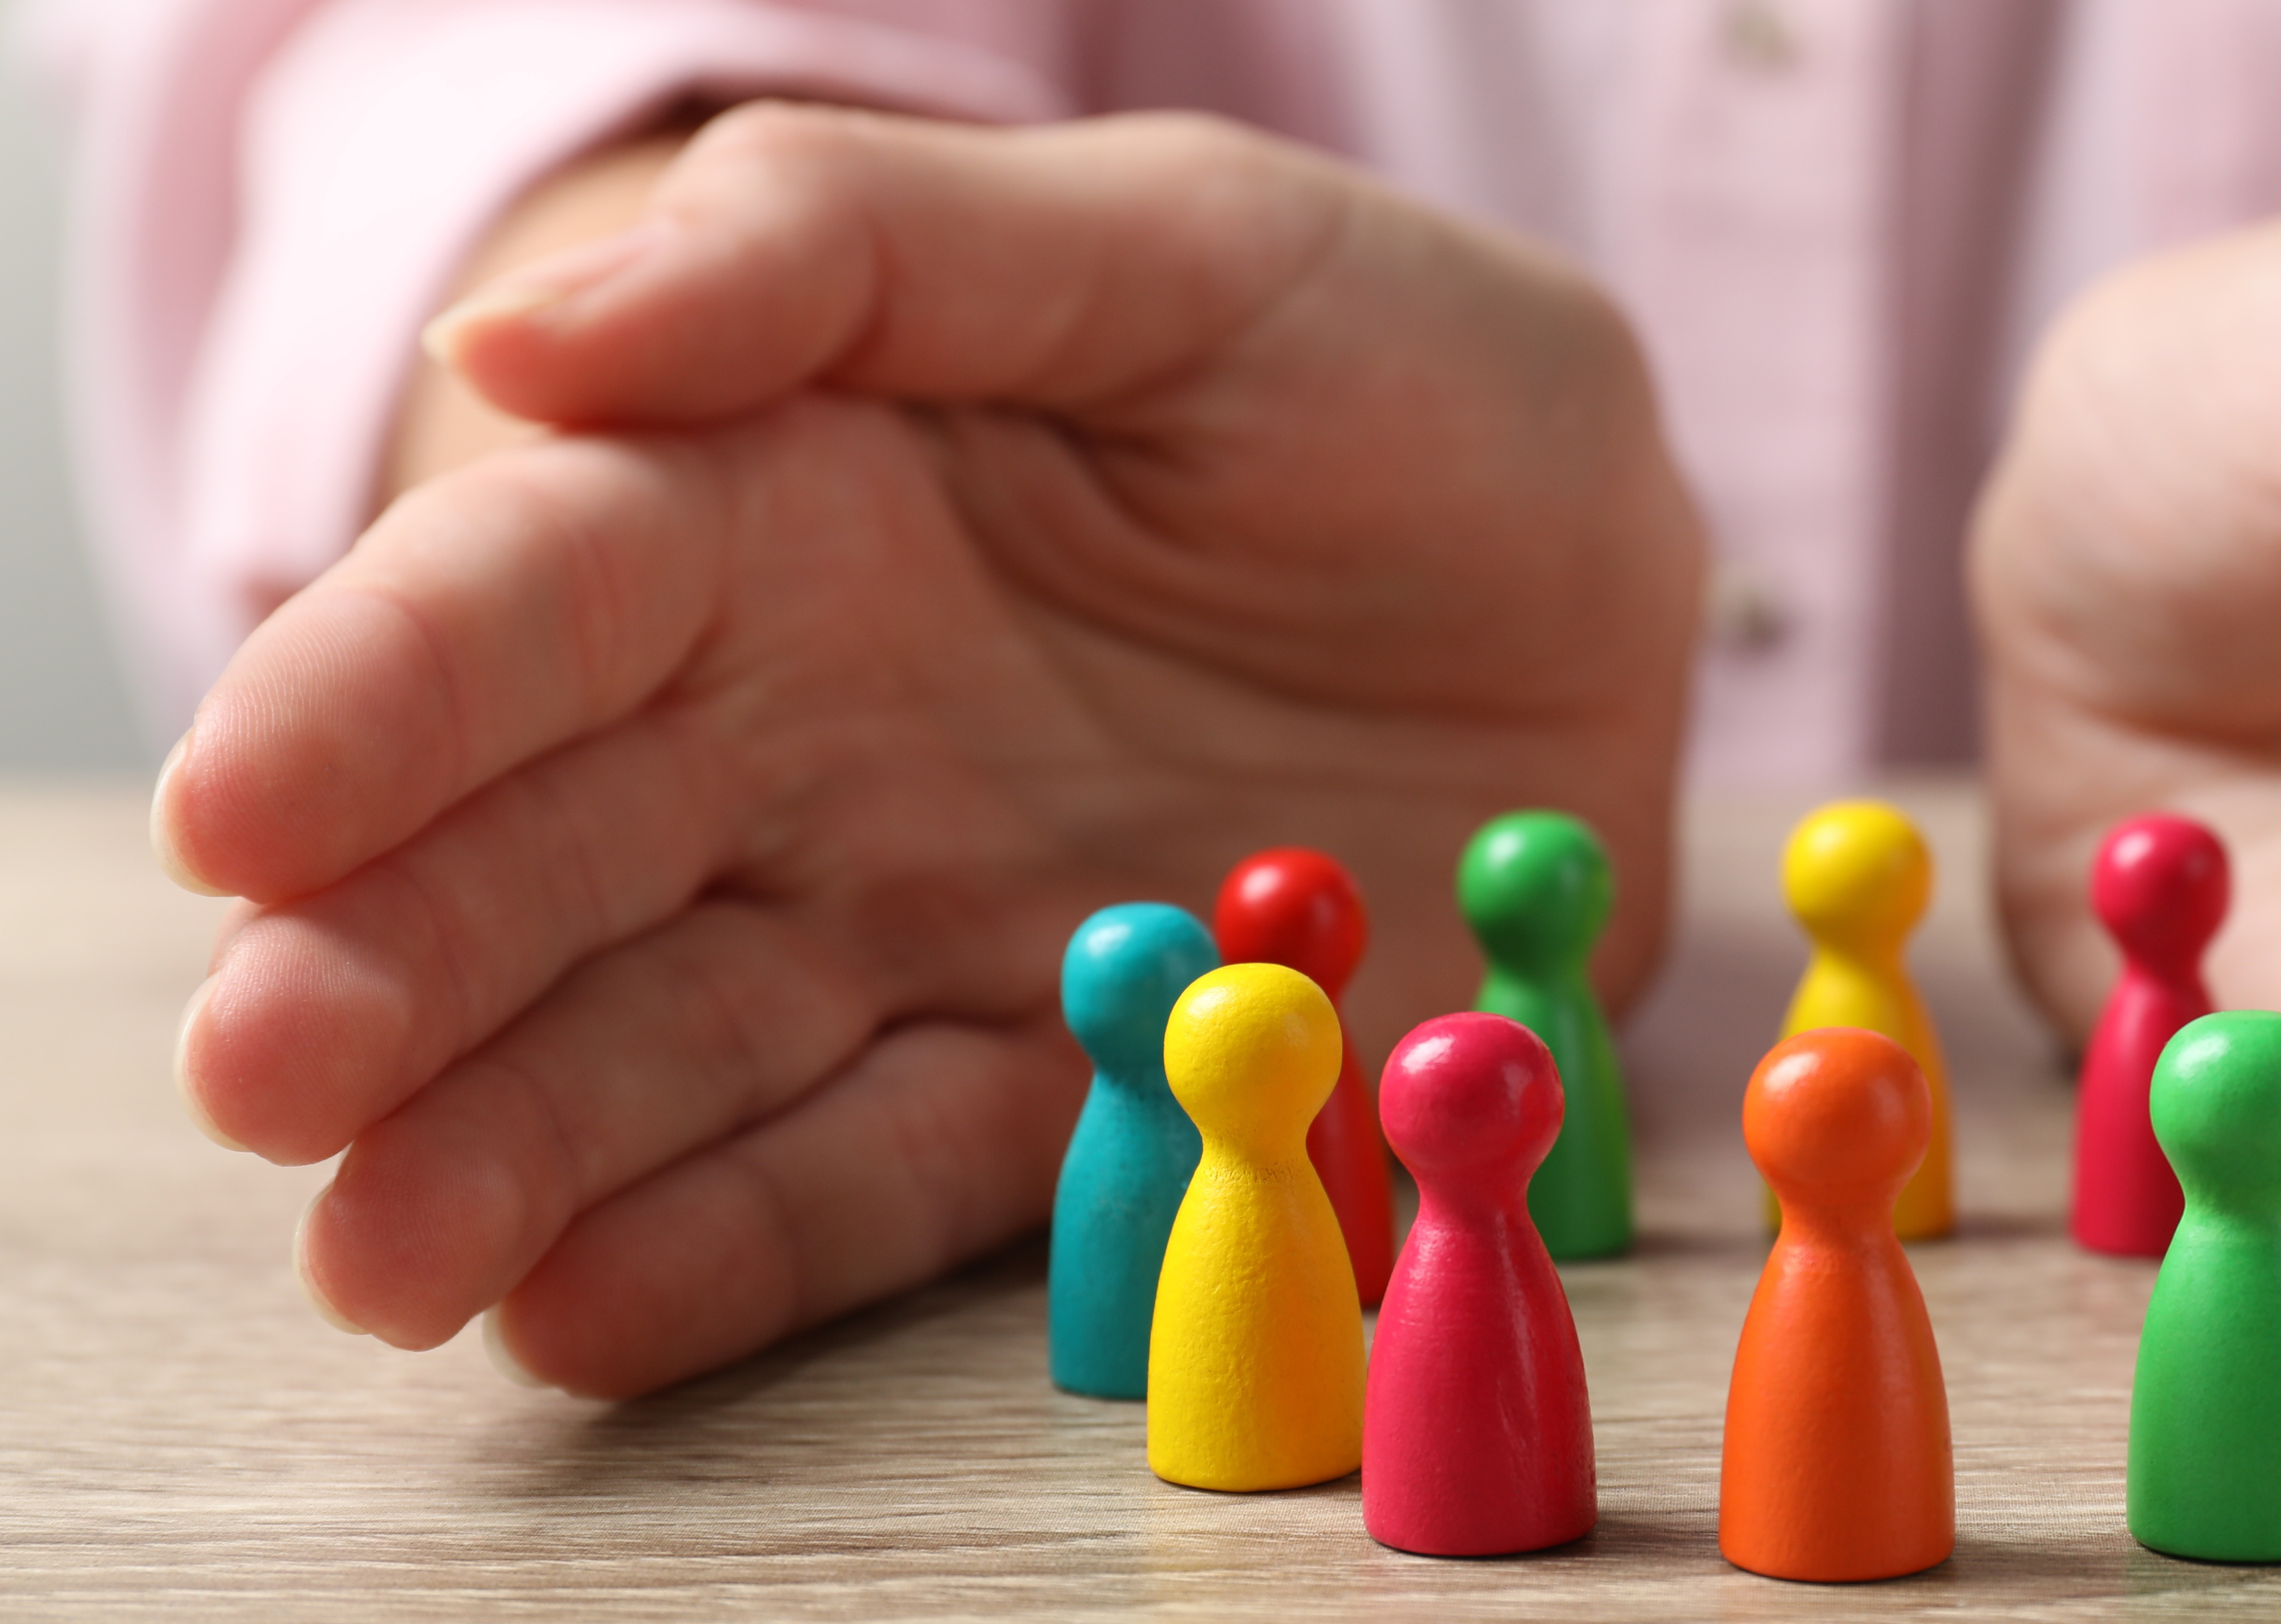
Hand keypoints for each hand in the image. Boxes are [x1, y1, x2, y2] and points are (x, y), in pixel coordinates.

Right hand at [161, 105, 1704, 1396]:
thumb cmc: (1387, 371)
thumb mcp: (1171, 245)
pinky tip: (582, 1318)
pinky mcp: (1054, 1089)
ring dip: (512, 1158)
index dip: (376, 702)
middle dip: (389, 970)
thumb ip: (856, 256)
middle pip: (541, 859)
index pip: (526, 604)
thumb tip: (523, 343)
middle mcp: (790, 743)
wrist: (1602, 581)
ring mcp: (906, 931)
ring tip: (384, 1258)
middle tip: (271, 1079)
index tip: (241, 808)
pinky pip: (873, 1183)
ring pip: (663, 1054)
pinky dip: (734, 1255)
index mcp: (770, 514)